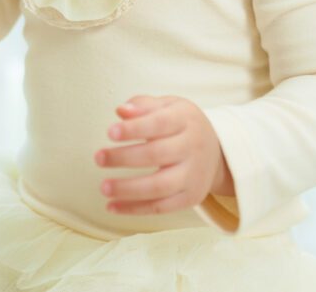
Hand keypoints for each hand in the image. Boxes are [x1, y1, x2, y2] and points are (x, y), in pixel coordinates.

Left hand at [94, 95, 234, 214]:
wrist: (218, 151)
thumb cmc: (181, 123)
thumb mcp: (168, 105)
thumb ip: (143, 105)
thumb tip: (121, 111)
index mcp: (186, 119)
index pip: (159, 123)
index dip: (134, 129)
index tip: (110, 132)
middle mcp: (193, 147)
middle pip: (157, 155)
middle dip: (124, 158)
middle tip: (98, 157)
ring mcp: (194, 175)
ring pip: (160, 186)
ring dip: (128, 189)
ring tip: (103, 187)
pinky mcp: (192, 197)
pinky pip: (162, 207)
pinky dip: (135, 209)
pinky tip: (112, 206)